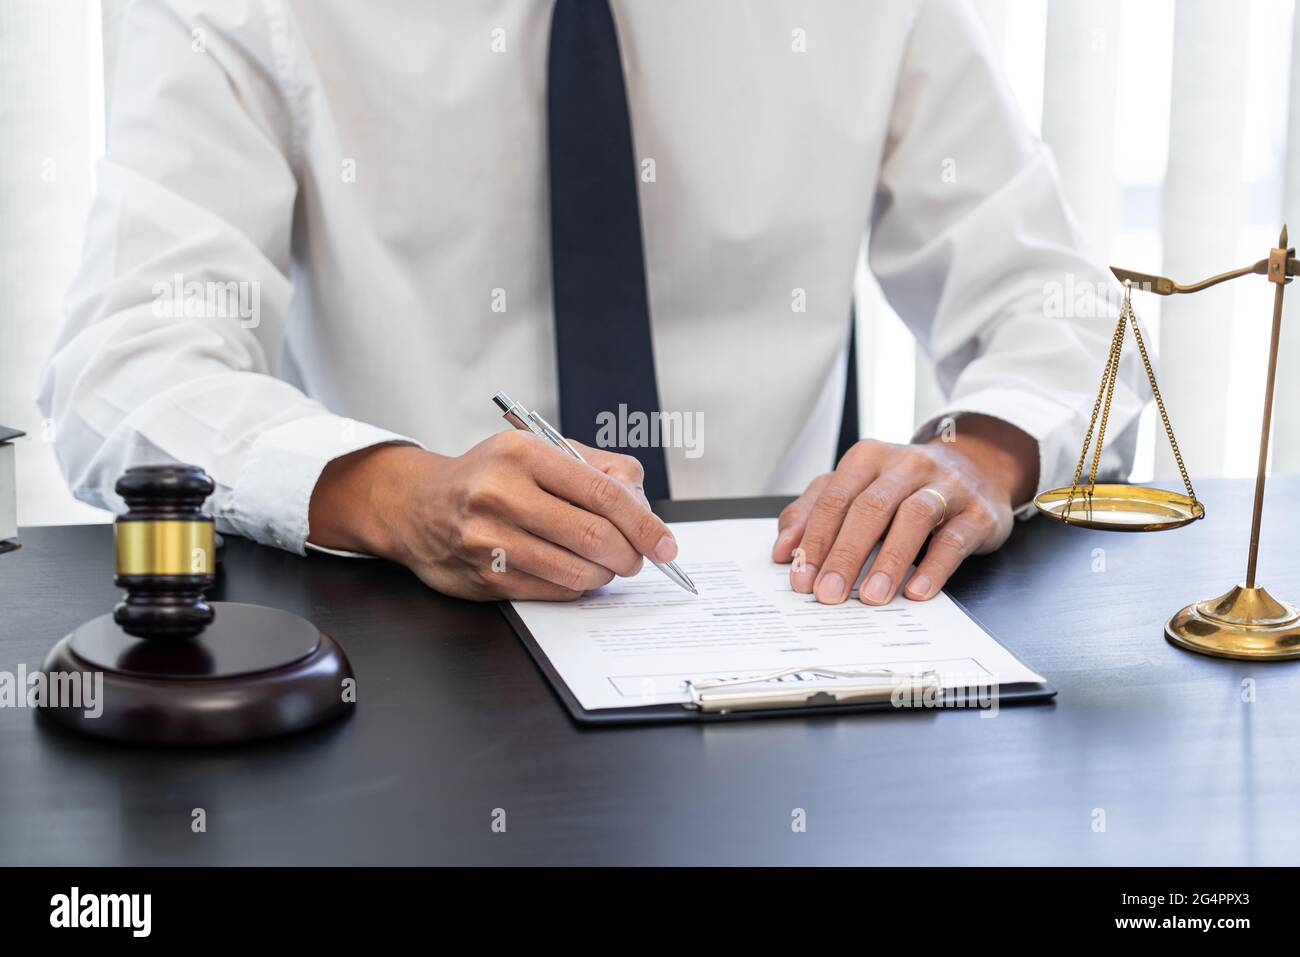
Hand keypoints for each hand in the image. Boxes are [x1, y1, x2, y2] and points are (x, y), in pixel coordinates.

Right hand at [308, 432, 677, 600]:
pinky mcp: (485, 577)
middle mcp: (502, 494)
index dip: (645, 524)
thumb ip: (598, 469)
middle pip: (595, 536)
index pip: (604, 493)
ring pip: (577, 571)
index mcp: (523, 454)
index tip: (667, 544)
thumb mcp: (540, 451)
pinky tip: (574, 572)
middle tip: (638, 559)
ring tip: (606, 565)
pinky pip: (553, 591)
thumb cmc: (491, 476)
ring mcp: (489, 539)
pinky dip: (576, 587)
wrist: (418, 506)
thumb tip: (644, 507)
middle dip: (631, 555)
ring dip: (605, 575)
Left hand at [771, 415, 1036, 604]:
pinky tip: (917, 591)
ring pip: (914, 517)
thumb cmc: (904, 486)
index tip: (801, 578)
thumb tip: (782, 550)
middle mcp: (907, 465)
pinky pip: (954, 538)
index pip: (835, 498)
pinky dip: (934, 567)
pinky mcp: (977, 511)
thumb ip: (814, 512)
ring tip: (870, 597)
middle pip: (870, 507)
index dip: (814, 539)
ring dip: (889, 560)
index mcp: (869, 457)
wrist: (978, 468)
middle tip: (828, 593)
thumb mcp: (857, 488)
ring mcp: (946, 486)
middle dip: (845, 554)